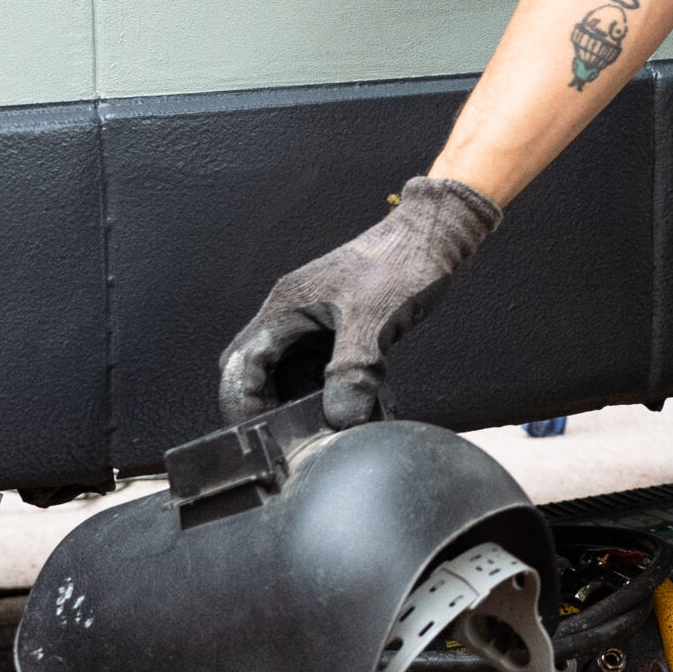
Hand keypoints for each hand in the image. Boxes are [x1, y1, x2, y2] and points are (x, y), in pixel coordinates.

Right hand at [217, 176, 501, 427]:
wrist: (431, 236)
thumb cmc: (400, 262)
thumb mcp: (374, 321)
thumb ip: (353, 371)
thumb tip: (340, 417)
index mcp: (285, 307)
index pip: (241, 364)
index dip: (244, 402)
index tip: (264, 434)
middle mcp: (290, 315)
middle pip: (256, 370)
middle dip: (268, 405)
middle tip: (292, 435)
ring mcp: (311, 321)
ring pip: (287, 371)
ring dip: (299, 399)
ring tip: (324, 425)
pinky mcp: (334, 328)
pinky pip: (316, 366)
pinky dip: (325, 388)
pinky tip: (350, 403)